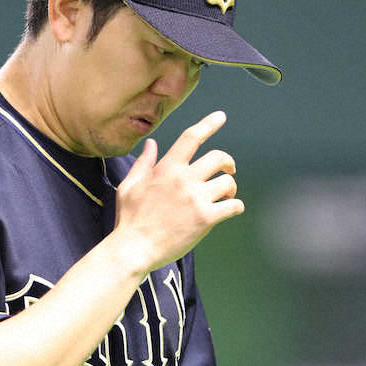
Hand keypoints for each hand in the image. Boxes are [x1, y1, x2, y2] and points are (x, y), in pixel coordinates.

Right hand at [114, 110, 243, 273]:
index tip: (221, 117)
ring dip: (230, 188)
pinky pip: (233, 206)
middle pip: (219, 158)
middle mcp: (184, 179)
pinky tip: (231, 210)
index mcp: (166, 168)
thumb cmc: (129, 219)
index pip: (191, 138)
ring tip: (225, 197)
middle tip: (229, 170)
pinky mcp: (206, 218)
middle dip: (228, 162)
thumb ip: (143, 164)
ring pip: (228, 182)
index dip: (208, 124)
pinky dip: (236, 207)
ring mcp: (196, 199)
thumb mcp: (129, 186)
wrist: (133, 249)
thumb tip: (151, 144)